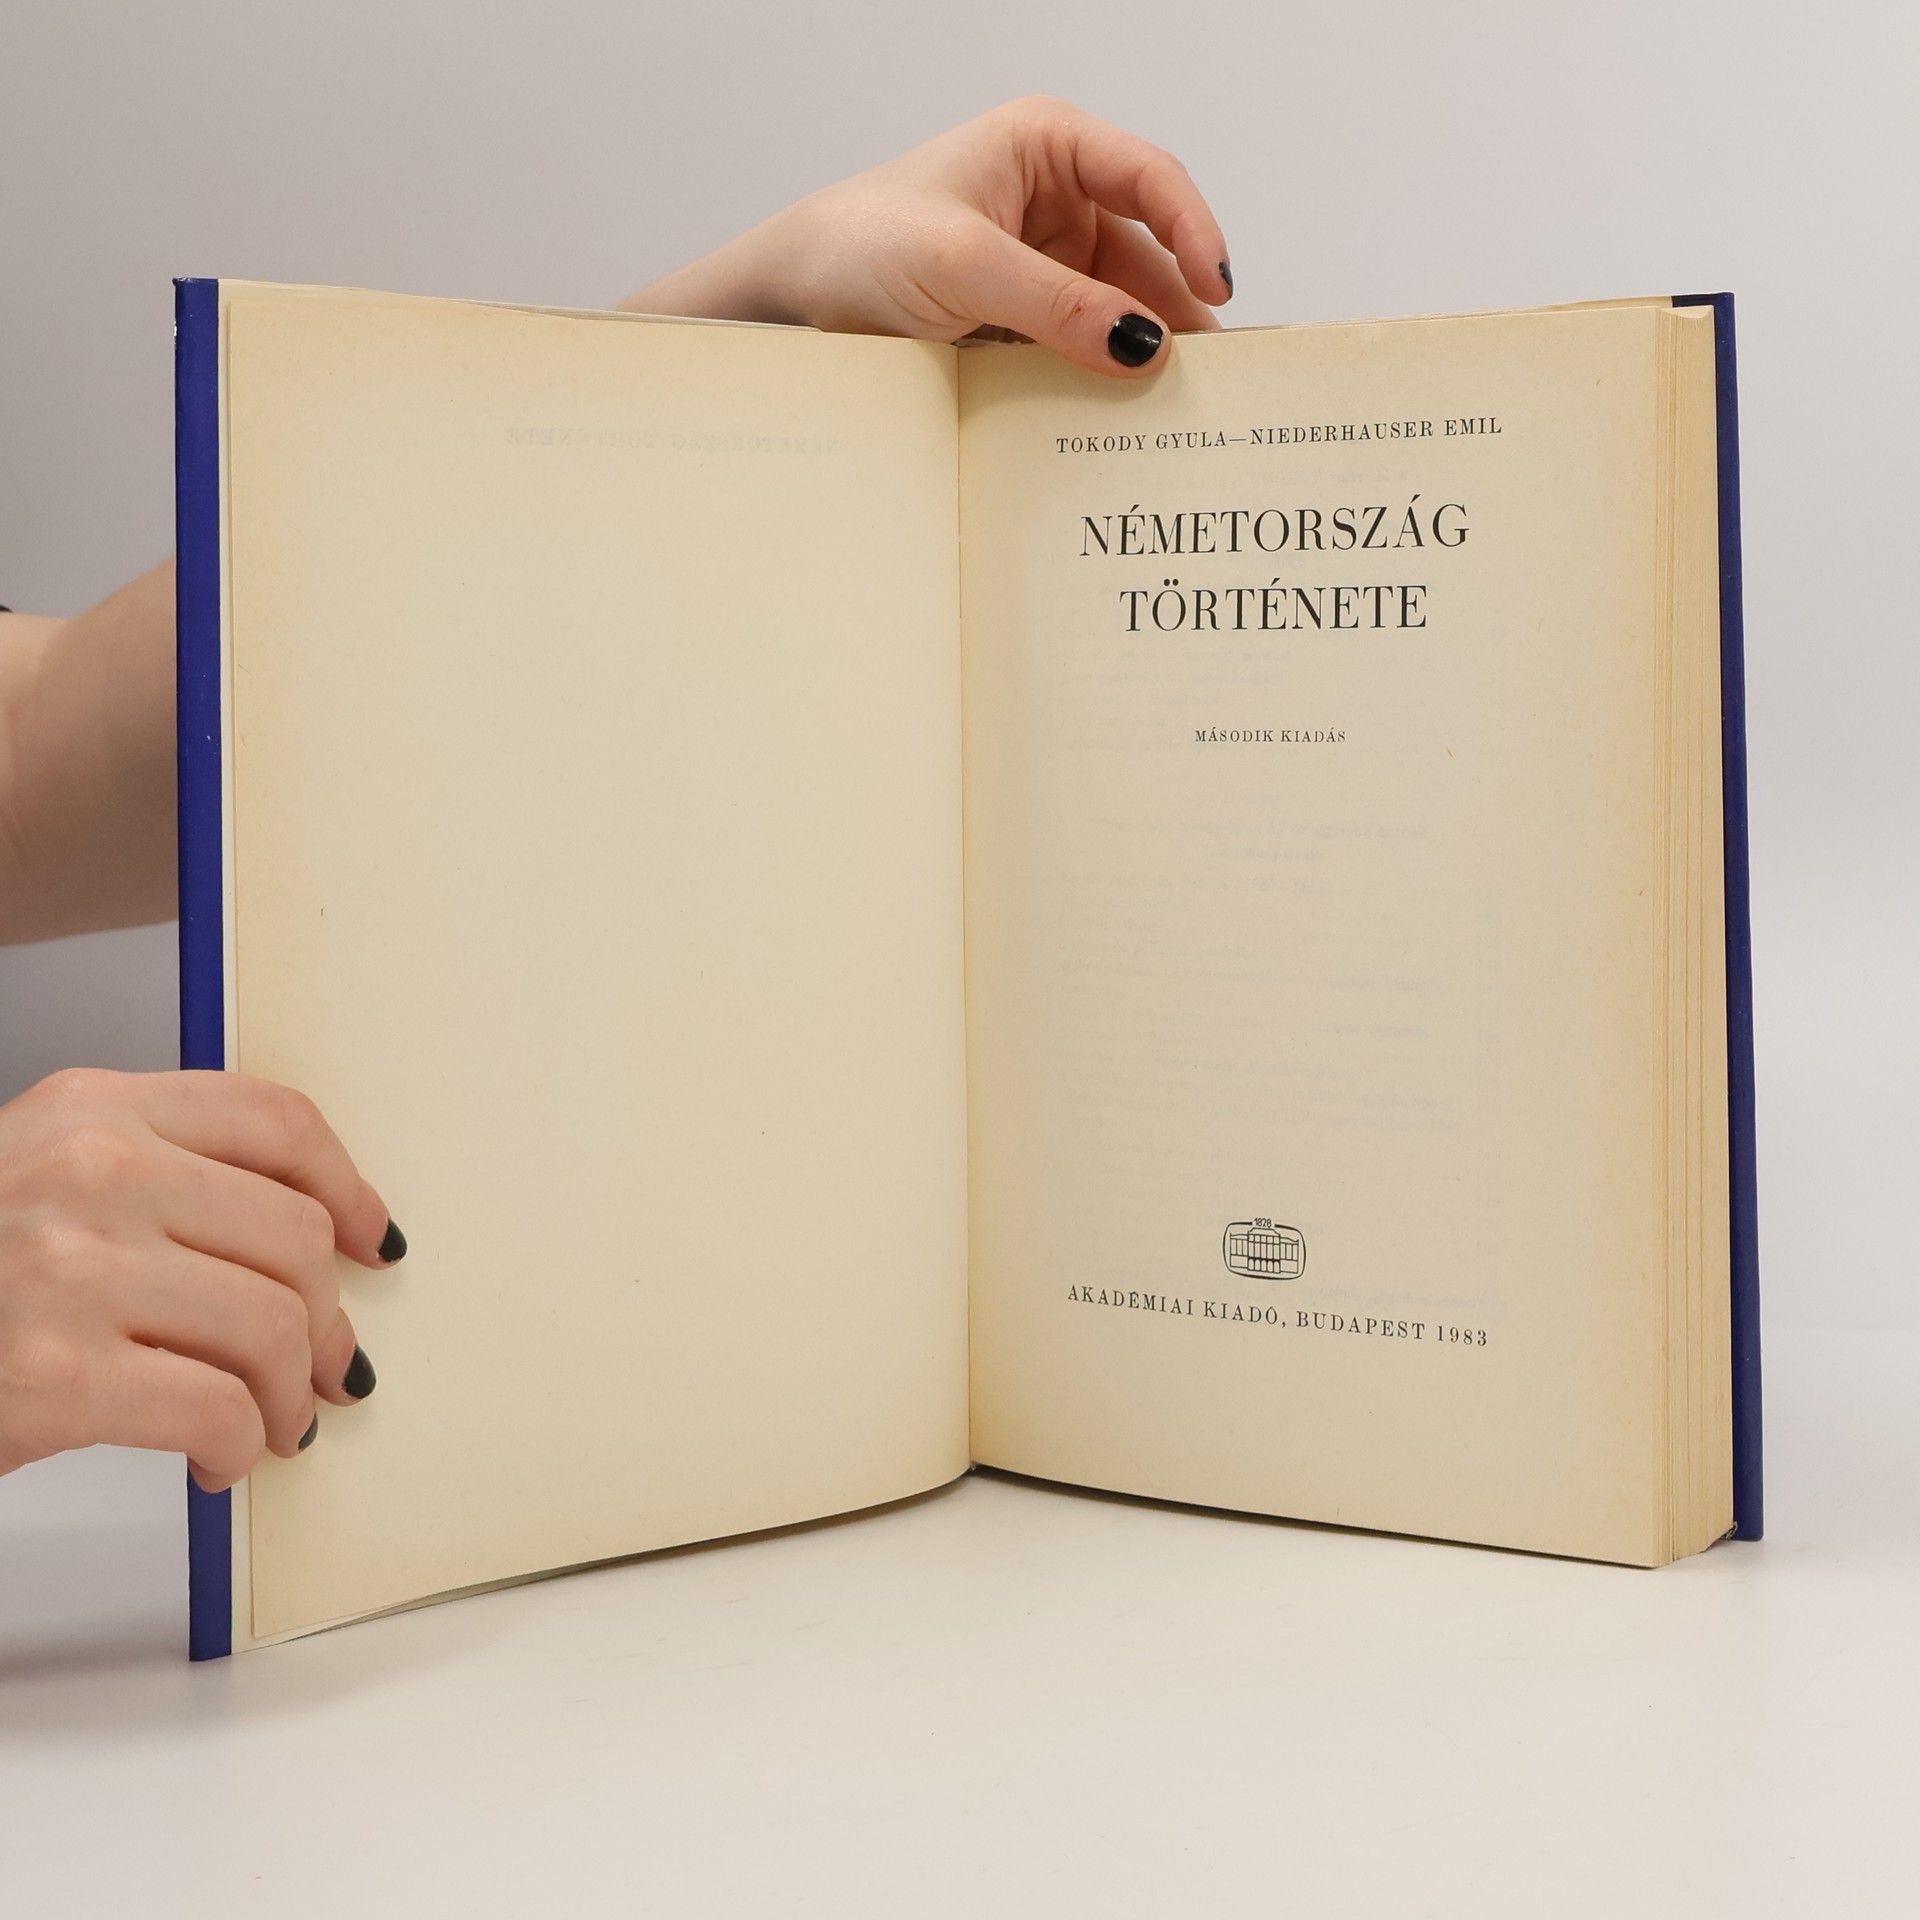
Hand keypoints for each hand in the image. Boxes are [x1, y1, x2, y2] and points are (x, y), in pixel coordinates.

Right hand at [0, 1068, 401, 1490]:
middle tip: (326, 1368)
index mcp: (91, 1109)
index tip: (372, 1238)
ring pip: (274, 1323)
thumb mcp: (39, 1180)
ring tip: (273, 1422)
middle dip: (328, 1318)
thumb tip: (307, 1239)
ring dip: (290, 1393)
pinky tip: (218, 1457)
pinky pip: (218, 1408)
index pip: (276, 1120)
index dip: (348, 1188)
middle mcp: (87, 1171)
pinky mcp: (52, 1374)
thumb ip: (157, 1179)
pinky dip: (240, 1444)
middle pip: (294, 1234)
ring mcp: (68, 1269)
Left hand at [623, 96, 1232, 376]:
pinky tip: (1117, 420)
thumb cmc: (856, 245)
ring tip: (1172, 413)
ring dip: (1135, 359)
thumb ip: (1057, 305)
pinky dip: (1096, 383)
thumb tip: (1143, 346)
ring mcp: (1038, 265)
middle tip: (1212, 382)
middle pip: (1143, 258)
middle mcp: (1052, 201)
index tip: (1218, 296)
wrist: (783, 299)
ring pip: (1114, 312)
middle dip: (1173, 315)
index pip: (1149, 179)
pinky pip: (1076, 350)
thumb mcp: (963, 267)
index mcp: (1047, 147)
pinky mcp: (1020, 322)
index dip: (1194, 234)